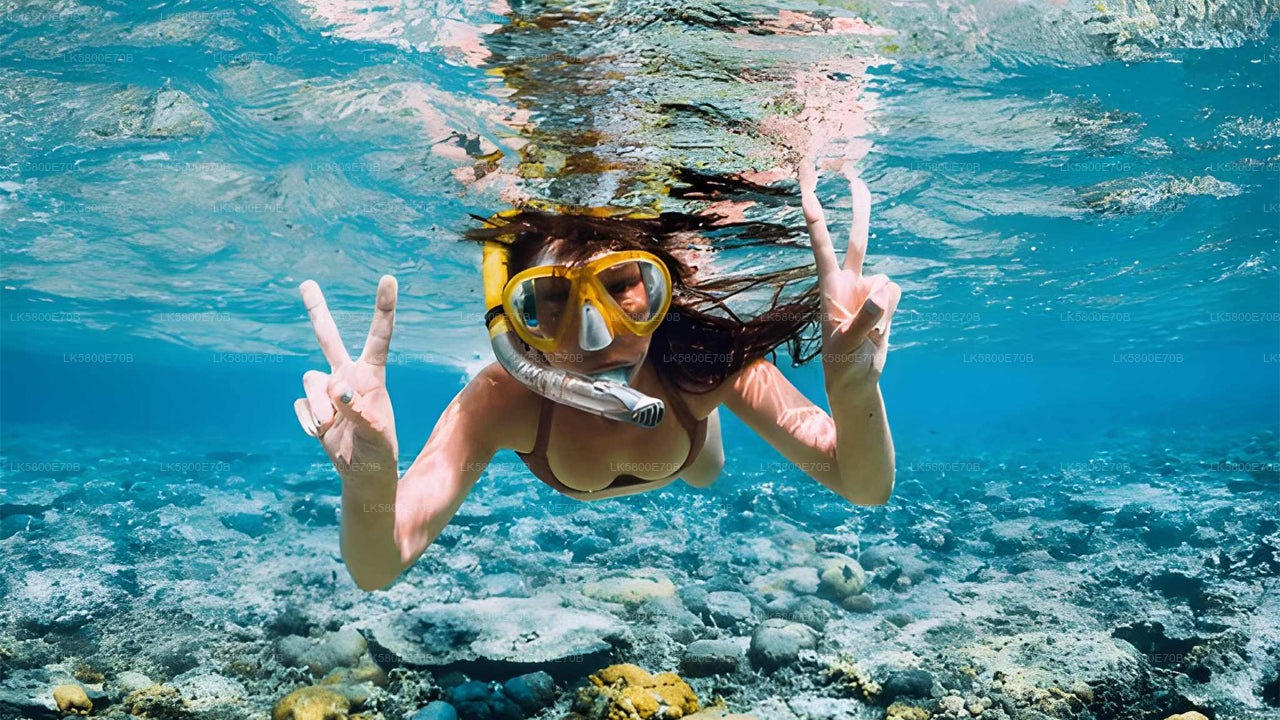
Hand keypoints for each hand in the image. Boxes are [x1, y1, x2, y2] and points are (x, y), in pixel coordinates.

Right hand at [293, 276, 399, 480]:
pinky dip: (308, 422)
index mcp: (372, 376)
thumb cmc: (380, 452)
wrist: (363, 475)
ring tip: (330, 427)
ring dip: (318, 407)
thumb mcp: (377, 435)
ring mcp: (328, 391)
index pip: (379, 337)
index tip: (388, 279)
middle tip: (306, 283)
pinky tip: (322, 434)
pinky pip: (300, 405)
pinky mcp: (312, 406)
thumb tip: (339, 390)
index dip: (383, 308)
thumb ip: (360, 412)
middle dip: (317, 311)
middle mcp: (348, 376)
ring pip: (309, 381)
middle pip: (329, 339)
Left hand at [797, 156, 899, 388]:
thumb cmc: (842, 363)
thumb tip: (883, 291)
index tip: (808, 194)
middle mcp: (849, 282)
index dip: (817, 222)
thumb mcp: (848, 346)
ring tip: (868, 333)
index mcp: (829, 288)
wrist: (856, 379)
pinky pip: (895, 294)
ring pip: (886, 282)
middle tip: (854, 173)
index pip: (823, 248)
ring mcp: (868, 290)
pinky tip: (879, 330)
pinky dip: (891, 313)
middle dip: (859, 208)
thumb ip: (865, 319)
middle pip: (858, 239)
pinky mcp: (884, 300)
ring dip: (883, 308)